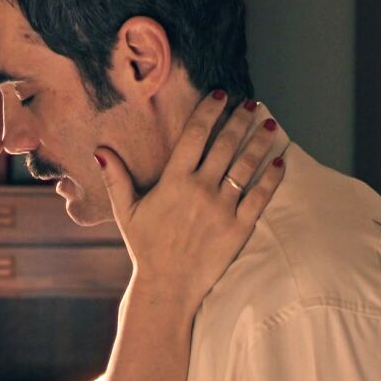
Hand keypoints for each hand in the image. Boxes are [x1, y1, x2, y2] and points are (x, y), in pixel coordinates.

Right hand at [94, 92, 284, 305]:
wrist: (167, 286)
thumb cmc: (145, 247)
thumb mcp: (125, 211)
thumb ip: (115, 178)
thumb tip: (100, 149)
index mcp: (173, 182)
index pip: (195, 135)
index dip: (210, 111)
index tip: (221, 94)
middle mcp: (200, 190)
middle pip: (225, 144)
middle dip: (241, 119)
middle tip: (252, 103)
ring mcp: (222, 209)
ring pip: (246, 166)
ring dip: (260, 141)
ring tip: (270, 124)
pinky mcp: (239, 228)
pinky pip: (260, 197)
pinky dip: (272, 177)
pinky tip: (280, 161)